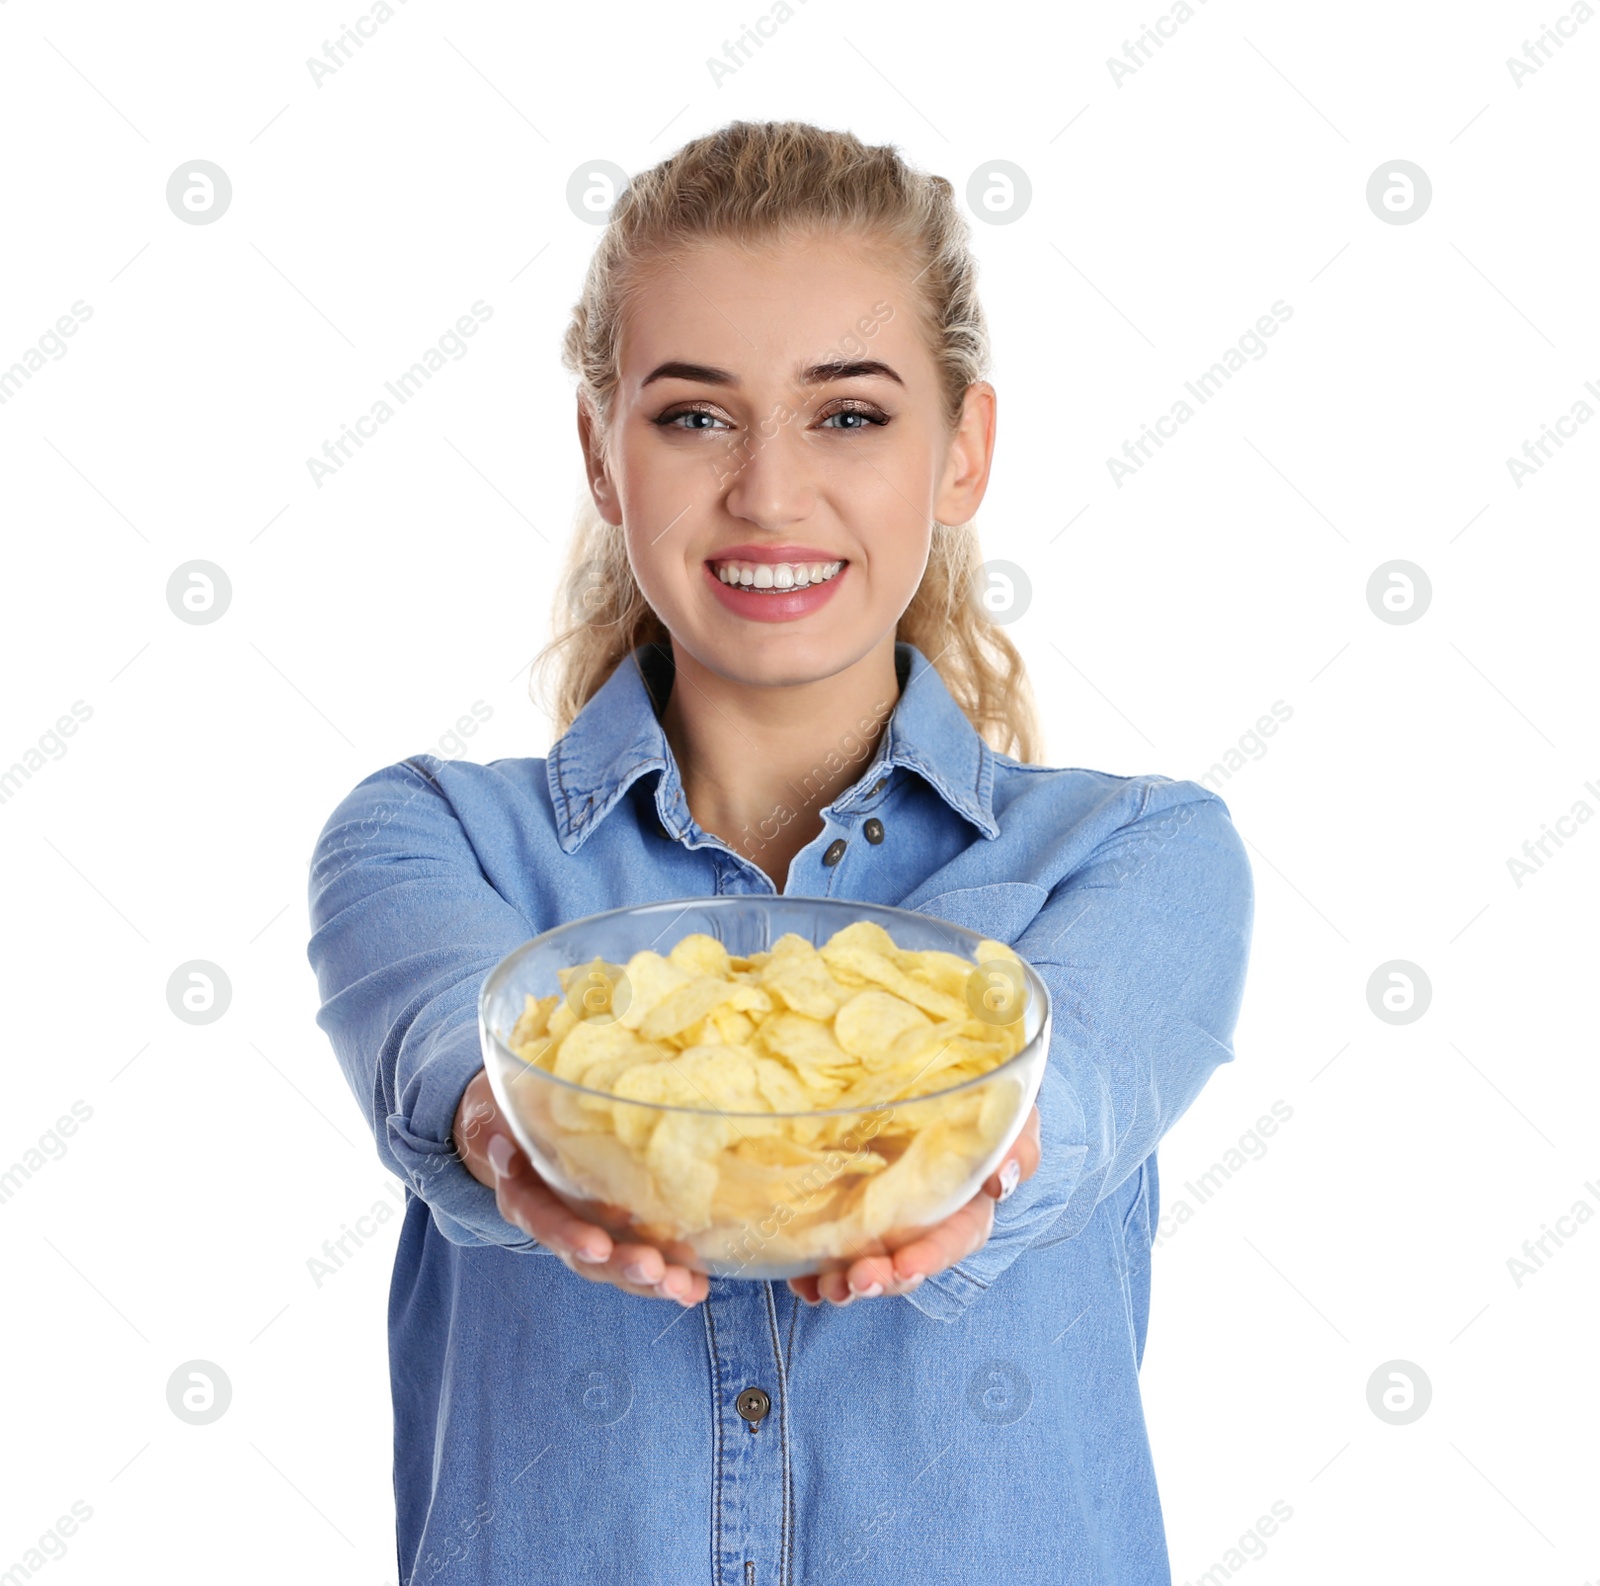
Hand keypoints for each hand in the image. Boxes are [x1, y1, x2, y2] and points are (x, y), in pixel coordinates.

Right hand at [452, 1068, 708, 1308]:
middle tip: (654, 1269)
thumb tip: (506, 1149)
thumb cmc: (512, 1112)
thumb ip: (497, 1129)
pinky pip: (644, 1256)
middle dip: (622, 1265)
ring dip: (653, 1279)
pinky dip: (672, 1274)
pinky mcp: (621, 1229)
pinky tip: (697, 1287)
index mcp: (524, 1196)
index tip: (597, 1246)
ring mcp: (591, 1229)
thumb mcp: (495, 1111)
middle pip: (587, 1256)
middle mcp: (558, 1223)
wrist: (514, 1123)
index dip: (569, 1236)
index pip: (543, 1221)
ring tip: (684, 1286)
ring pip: (618, 1263)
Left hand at [786, 1103, 1040, 1307]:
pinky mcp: (846, 1199)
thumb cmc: (979, 1090)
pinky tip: (799, 1276)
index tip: (905, 1266)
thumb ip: (1018, 1142)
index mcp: (966, 1201)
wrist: (935, 1059)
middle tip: (855, 1281)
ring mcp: (883, 1212)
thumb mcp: (1008, 1107)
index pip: (955, 1239)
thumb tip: (1001, 1181)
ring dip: (846, 1281)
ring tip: (825, 1287)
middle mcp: (924, 1215)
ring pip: (867, 1259)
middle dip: (883, 1278)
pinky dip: (814, 1267)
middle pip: (906, 1261)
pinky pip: (830, 1242)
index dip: (931, 1257)